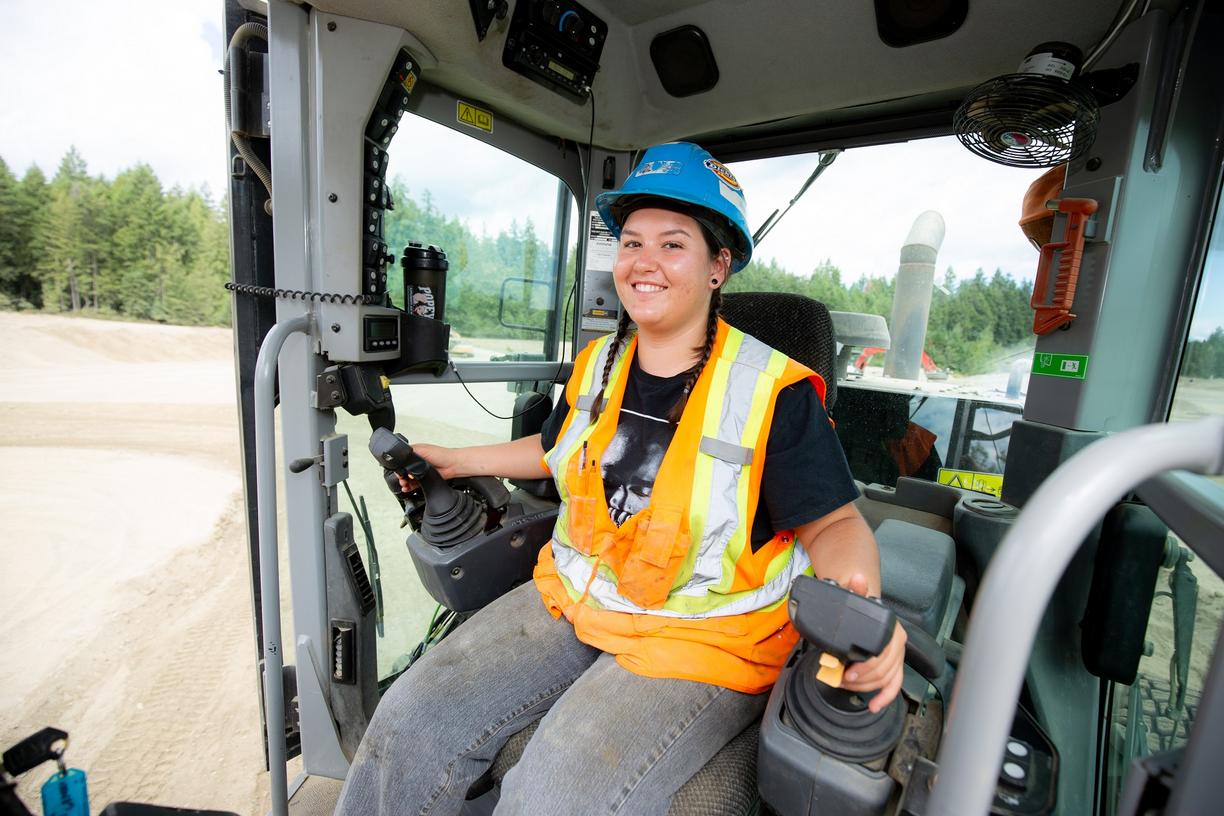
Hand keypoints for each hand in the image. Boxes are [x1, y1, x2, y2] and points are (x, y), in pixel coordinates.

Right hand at [396, 443, 459, 491]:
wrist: (451, 465)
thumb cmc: (440, 455)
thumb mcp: (422, 450)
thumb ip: (410, 453)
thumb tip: (400, 456)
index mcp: (415, 453)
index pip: (402, 461)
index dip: (399, 466)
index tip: (398, 471)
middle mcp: (417, 462)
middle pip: (404, 471)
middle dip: (401, 476)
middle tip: (401, 479)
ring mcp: (420, 471)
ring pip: (408, 478)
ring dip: (404, 482)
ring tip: (404, 484)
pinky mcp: (424, 479)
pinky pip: (414, 484)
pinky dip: (410, 487)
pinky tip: (407, 488)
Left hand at [840, 573, 906, 712]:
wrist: (864, 607)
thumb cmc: (859, 606)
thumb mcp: (854, 596)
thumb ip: (856, 588)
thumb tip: (858, 578)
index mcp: (891, 629)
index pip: (882, 655)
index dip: (864, 668)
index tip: (846, 672)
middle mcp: (898, 644)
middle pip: (883, 671)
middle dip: (860, 679)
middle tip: (841, 678)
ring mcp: (896, 657)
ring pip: (885, 680)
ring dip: (865, 687)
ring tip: (845, 684)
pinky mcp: (893, 667)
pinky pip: (894, 685)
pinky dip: (885, 697)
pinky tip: (873, 706)